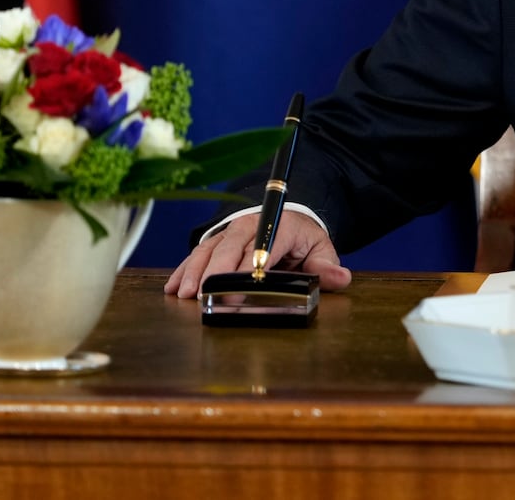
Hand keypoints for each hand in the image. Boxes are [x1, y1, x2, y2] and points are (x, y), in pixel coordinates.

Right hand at [164, 211, 351, 298]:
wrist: (288, 217)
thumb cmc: (303, 237)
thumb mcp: (320, 248)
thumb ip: (327, 266)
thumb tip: (342, 278)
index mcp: (278, 226)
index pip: (262, 248)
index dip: (248, 269)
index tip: (238, 291)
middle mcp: (250, 225)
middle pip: (229, 247)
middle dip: (216, 273)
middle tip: (204, 298)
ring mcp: (230, 231)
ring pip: (209, 250)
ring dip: (195, 272)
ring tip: (184, 296)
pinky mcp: (216, 240)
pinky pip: (197, 253)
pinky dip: (184, 269)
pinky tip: (173, 288)